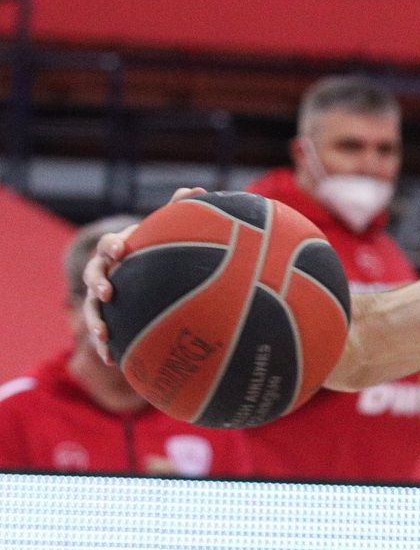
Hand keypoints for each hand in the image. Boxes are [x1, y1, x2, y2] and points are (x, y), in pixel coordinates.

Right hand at [82, 187, 204, 362]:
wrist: (148, 271)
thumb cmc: (159, 249)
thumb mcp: (167, 232)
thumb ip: (179, 211)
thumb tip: (198, 189)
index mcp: (119, 250)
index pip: (109, 245)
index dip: (112, 247)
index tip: (121, 250)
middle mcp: (106, 272)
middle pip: (92, 274)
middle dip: (97, 282)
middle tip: (107, 292)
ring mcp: (103, 296)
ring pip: (91, 307)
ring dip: (94, 320)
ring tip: (103, 334)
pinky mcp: (109, 318)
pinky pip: (102, 333)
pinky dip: (103, 345)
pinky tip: (111, 360)